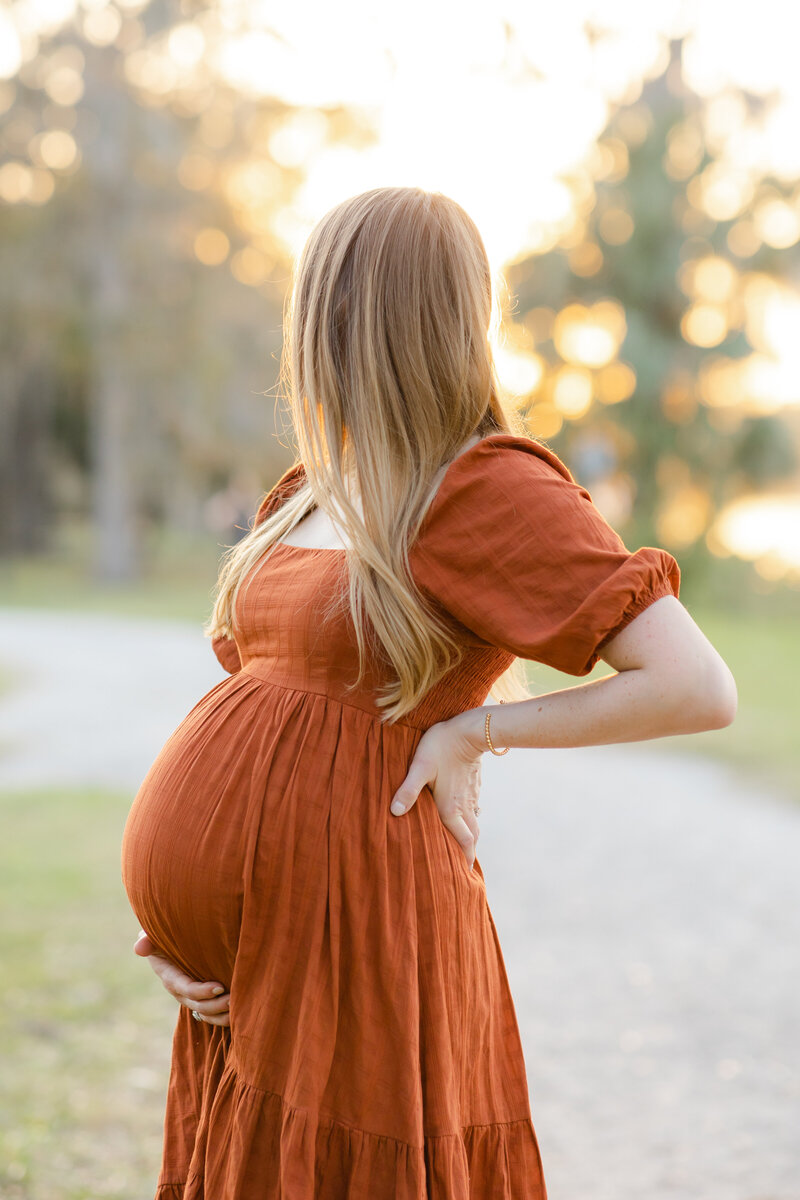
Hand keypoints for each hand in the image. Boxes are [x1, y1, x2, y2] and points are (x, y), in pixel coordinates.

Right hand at [134, 930, 230, 1026]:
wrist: (177, 940)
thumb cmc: (167, 933)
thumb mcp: (154, 934)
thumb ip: (148, 939)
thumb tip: (139, 948)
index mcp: (170, 976)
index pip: (185, 988)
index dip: (201, 991)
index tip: (219, 986)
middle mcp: (180, 991)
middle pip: (197, 1005)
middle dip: (215, 1005)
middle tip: (234, 998)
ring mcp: (190, 997)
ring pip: (205, 1014)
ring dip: (221, 1014)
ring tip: (237, 1004)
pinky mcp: (202, 999)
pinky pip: (211, 1016)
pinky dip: (223, 1017)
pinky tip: (238, 1010)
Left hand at [389, 709, 484, 868]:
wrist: (470, 730)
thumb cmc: (442, 747)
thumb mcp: (420, 768)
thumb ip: (408, 790)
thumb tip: (394, 813)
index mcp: (451, 808)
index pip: (461, 841)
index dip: (464, 859)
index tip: (464, 875)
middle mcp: (464, 806)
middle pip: (471, 836)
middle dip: (469, 852)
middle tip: (465, 867)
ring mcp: (471, 795)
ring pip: (474, 822)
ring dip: (470, 837)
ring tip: (465, 846)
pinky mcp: (474, 784)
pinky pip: (474, 808)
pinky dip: (470, 819)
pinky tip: (463, 815)